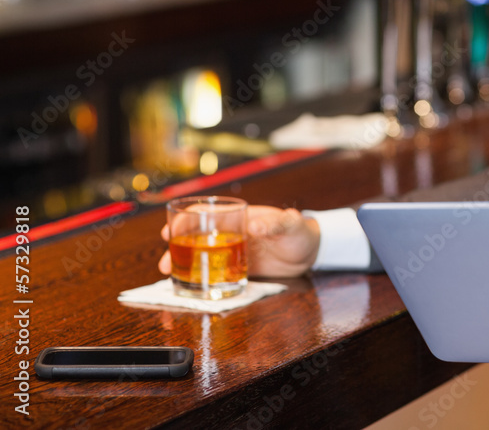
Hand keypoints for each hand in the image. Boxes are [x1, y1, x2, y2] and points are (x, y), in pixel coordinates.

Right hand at [158, 205, 320, 277]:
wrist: (311, 252)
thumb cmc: (300, 231)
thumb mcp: (290, 224)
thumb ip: (275, 223)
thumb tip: (255, 225)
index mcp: (240, 217)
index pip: (207, 214)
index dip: (186, 219)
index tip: (170, 230)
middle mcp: (232, 234)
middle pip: (197, 237)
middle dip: (177, 246)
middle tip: (164, 262)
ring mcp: (235, 252)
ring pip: (202, 256)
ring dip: (185, 264)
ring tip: (170, 275)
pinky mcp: (240, 268)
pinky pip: (216, 273)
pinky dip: (201, 278)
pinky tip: (190, 287)